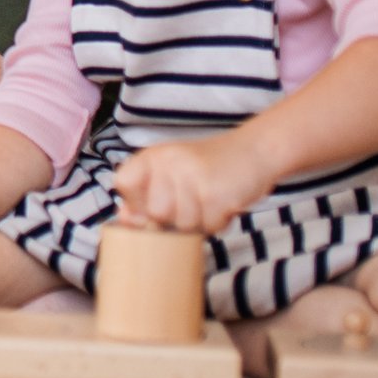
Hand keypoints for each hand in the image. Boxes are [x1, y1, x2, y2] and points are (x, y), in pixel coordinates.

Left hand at [111, 134, 270, 235]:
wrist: (254, 150)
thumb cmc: (208, 169)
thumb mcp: (171, 174)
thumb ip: (144, 195)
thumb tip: (124, 219)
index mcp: (152, 156)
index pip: (123, 184)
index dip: (138, 201)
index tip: (157, 198)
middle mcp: (167, 162)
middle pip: (154, 214)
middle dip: (175, 218)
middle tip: (194, 200)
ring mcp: (191, 176)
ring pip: (182, 225)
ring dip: (200, 222)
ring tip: (209, 199)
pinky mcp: (215, 193)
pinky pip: (208, 227)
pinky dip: (219, 222)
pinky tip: (223, 203)